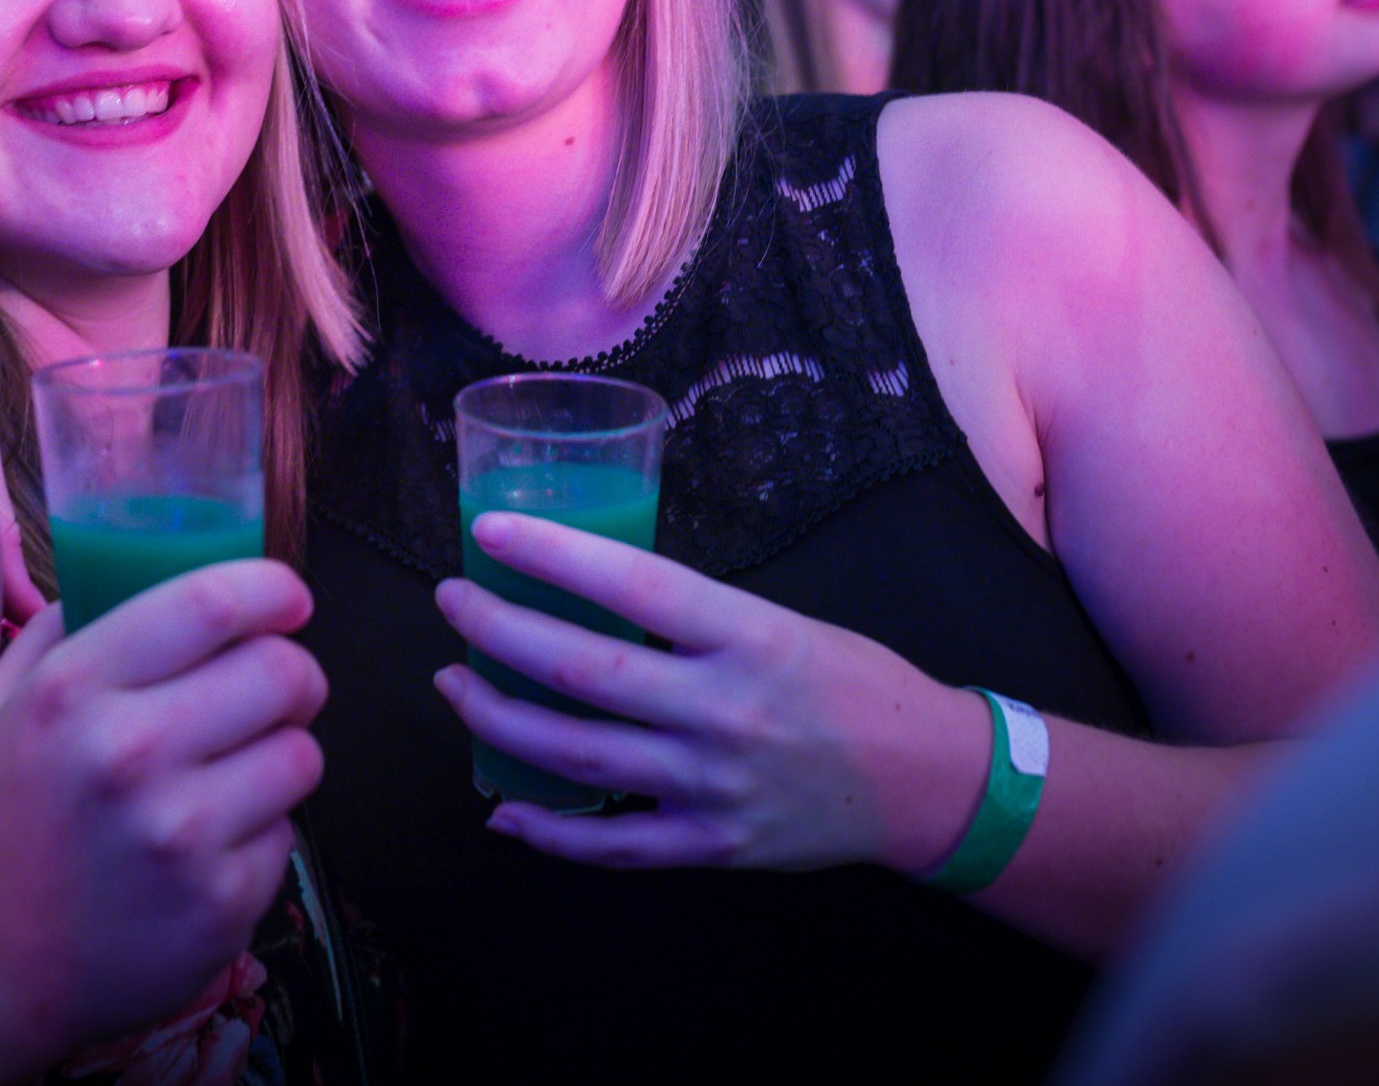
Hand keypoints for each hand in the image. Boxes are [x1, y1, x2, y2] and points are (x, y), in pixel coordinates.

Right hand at [0, 563, 325, 1081]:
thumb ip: (59, 628)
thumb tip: (129, 568)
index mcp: (73, 691)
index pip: (212, 601)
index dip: (273, 589)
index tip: (286, 600)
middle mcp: (129, 754)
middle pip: (283, 673)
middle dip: (295, 673)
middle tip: (277, 688)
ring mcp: (181, 834)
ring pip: (302, 754)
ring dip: (282, 754)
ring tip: (234, 772)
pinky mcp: (221, 902)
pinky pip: (287, 834)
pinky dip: (261, 833)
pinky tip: (208, 846)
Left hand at [432, 513, 974, 872]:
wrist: (925, 780)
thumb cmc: (849, 682)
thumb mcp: (779, 622)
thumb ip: (692, 617)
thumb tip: (591, 594)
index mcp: (748, 636)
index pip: (634, 582)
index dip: (554, 555)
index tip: (490, 533)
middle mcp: (724, 708)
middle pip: (582, 669)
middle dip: (498, 630)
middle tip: (454, 601)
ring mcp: (712, 783)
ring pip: (574, 752)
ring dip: (497, 715)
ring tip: (455, 681)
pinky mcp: (709, 844)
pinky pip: (608, 843)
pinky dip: (545, 829)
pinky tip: (501, 807)